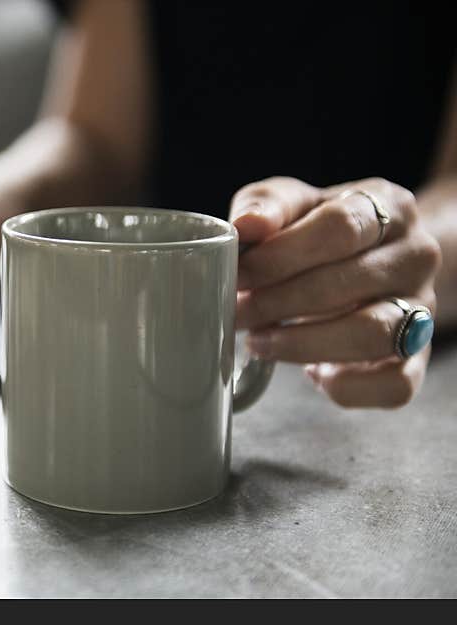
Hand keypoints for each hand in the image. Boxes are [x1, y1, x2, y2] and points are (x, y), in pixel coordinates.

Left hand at [230, 176, 441, 407]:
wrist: (369, 257)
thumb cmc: (318, 229)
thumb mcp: (292, 203)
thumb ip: (267, 206)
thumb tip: (246, 225)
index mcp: (389, 206)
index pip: (340, 227)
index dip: (281, 255)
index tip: (237, 274)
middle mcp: (416, 257)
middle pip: (347, 283)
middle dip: (276, 303)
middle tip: (235, 312)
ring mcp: (422, 310)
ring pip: (372, 334)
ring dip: (302, 344)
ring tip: (258, 342)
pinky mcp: (416, 359)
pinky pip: (394, 385)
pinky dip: (348, 387)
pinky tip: (312, 374)